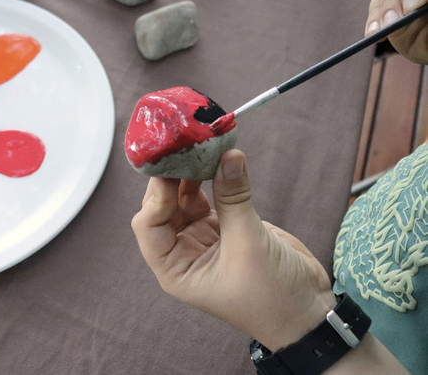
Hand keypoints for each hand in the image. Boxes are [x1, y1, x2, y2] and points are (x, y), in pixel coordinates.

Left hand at [131, 150, 335, 350]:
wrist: (308, 310)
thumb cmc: (272, 296)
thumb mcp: (249, 244)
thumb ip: (234, 197)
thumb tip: (228, 155)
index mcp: (175, 269)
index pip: (149, 225)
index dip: (156, 195)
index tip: (170, 165)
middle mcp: (183, 251)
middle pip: (164, 206)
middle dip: (172, 178)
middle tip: (183, 147)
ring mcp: (203, 236)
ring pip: (186, 196)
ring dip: (193, 172)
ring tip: (201, 146)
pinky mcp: (225, 225)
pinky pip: (212, 194)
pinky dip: (214, 176)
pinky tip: (219, 157)